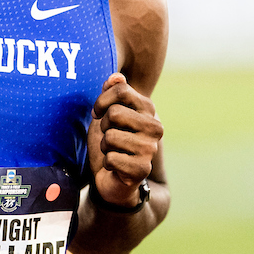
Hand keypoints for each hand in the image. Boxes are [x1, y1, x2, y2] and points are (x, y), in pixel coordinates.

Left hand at [87, 73, 162, 208]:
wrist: (113, 177)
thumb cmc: (110, 141)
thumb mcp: (107, 113)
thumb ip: (112, 93)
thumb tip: (116, 76)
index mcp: (148, 109)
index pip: (121, 89)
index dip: (101, 101)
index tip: (98, 113)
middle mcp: (155, 127)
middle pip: (114, 113)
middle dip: (103, 127)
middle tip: (109, 137)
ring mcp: (150, 149)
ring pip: (110, 137)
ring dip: (104, 146)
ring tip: (113, 151)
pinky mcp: (142, 169)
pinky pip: (110, 158)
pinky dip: (107, 163)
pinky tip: (116, 166)